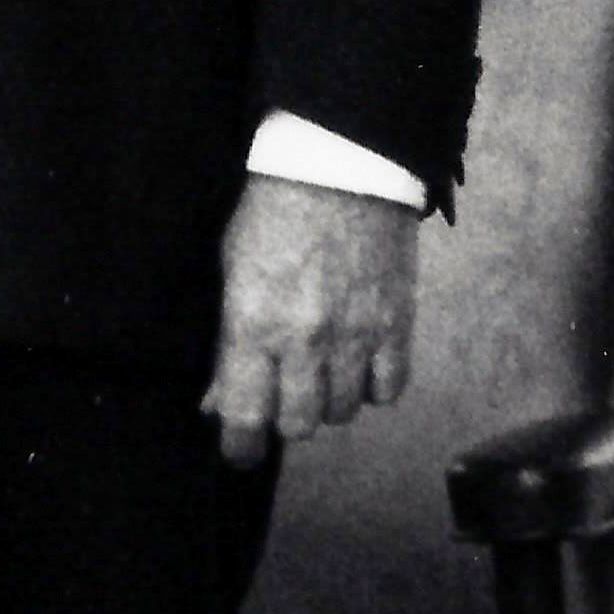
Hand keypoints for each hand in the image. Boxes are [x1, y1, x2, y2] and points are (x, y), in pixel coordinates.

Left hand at [206, 178, 419, 461]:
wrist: (342, 164)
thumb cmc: (273, 213)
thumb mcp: (232, 273)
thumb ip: (226, 345)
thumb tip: (216, 403)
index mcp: (252, 326)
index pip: (245, 420)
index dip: (240, 447)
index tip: (239, 450)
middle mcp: (304, 342)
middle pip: (298, 424)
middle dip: (285, 417)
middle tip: (282, 394)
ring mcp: (355, 336)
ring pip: (343, 412)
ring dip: (329, 400)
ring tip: (322, 370)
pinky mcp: (397, 325)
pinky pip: (389, 390)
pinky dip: (373, 386)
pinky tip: (360, 362)